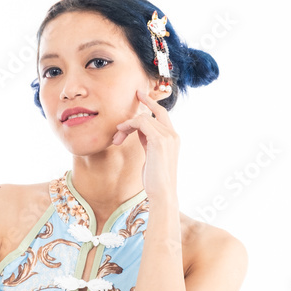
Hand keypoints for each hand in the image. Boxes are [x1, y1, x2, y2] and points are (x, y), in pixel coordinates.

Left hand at [111, 89, 179, 204]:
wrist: (162, 193)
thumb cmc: (155, 180)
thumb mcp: (151, 157)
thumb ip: (148, 142)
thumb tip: (138, 131)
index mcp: (173, 138)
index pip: (162, 115)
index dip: (151, 104)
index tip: (140, 96)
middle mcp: (173, 135)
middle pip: (154, 113)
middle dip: (142, 107)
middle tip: (129, 108)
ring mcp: (168, 136)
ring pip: (144, 118)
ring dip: (126, 126)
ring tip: (116, 139)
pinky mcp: (159, 140)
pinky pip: (141, 122)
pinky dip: (128, 126)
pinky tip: (120, 134)